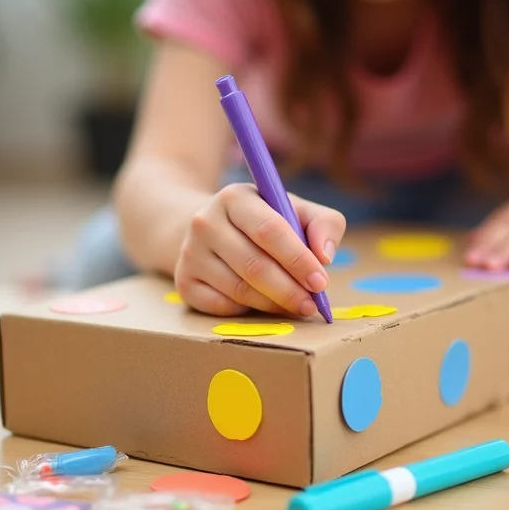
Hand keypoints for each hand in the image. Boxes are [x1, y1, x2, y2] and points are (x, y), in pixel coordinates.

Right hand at [174, 182, 345, 317]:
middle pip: (253, 266)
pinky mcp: (183, 282)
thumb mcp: (294, 210)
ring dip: (273, 304)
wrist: (209, 229)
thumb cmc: (263, 222)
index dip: (298, 260)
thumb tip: (325, 257)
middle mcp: (205, 222)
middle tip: (311, 305)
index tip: (321, 282)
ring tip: (296, 306)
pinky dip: (247, 311)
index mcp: (235, 198)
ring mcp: (190, 253)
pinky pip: (221, 307)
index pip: (270, 230)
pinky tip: (262, 304)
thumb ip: (323, 224)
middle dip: (289, 290)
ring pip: (239, 290)